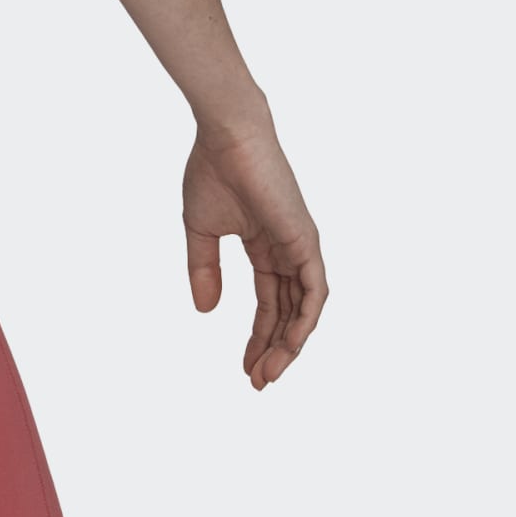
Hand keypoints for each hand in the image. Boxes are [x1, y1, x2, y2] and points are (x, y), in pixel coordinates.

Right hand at [182, 117, 326, 390]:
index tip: (245, 369)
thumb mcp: (200, 229)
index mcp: (265, 246)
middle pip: (288, 313)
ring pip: (304, 309)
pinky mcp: (306, 240)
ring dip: (289, 345)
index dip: (257, 336)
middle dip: (273, 349)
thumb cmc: (212, 171)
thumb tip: (205, 312)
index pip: (268, 302)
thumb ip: (204, 268)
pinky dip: (306, 320)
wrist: (226, 135)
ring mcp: (300, 246)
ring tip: (269, 373)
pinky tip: (291, 345)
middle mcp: (288, 250)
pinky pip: (315, 292)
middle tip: (257, 381)